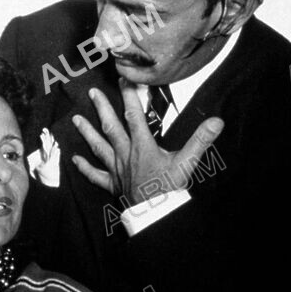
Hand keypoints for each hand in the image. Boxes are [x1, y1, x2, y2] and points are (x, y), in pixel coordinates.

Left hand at [70, 78, 223, 204]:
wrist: (154, 213)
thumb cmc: (169, 188)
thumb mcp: (187, 162)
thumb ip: (200, 140)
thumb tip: (216, 122)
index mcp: (142, 145)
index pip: (134, 116)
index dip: (129, 96)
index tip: (124, 79)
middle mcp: (125, 153)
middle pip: (111, 126)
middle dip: (102, 108)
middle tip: (92, 92)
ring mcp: (117, 168)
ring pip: (99, 146)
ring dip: (87, 132)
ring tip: (76, 119)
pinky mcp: (113, 183)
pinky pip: (96, 174)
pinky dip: (85, 168)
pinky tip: (73, 161)